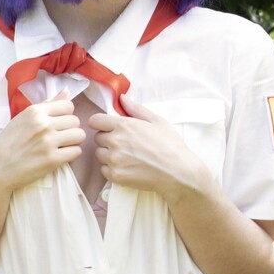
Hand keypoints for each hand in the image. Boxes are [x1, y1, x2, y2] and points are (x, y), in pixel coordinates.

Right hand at [0, 90, 84, 193]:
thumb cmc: (8, 143)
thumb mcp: (22, 118)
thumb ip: (47, 105)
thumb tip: (66, 91)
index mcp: (35, 111)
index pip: (68, 105)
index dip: (66, 115)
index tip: (58, 124)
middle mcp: (43, 124)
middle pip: (75, 121)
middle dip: (70, 129)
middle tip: (59, 137)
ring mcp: (49, 142)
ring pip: (79, 135)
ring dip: (73, 141)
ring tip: (62, 146)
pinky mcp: (53, 159)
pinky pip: (77, 151)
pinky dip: (71, 154)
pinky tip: (61, 156)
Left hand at [87, 94, 210, 204]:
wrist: (178, 173)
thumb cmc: (170, 145)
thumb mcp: (157, 121)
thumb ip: (136, 108)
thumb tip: (121, 98)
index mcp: (123, 125)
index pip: (94, 121)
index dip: (101, 123)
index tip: (108, 127)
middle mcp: (115, 141)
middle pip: (97, 138)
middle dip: (108, 139)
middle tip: (125, 144)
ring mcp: (114, 160)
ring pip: (100, 154)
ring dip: (109, 154)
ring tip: (127, 156)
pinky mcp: (115, 176)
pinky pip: (104, 170)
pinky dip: (112, 169)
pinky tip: (127, 167)